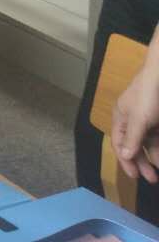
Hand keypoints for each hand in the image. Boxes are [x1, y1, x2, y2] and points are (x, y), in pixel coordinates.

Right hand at [113, 66, 158, 183]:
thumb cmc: (148, 96)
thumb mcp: (139, 119)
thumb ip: (132, 138)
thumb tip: (123, 156)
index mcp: (122, 118)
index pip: (119, 143)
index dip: (125, 160)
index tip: (134, 177)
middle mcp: (133, 119)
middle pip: (135, 145)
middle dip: (142, 162)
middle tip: (152, 179)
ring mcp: (148, 119)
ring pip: (150, 143)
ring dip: (154, 157)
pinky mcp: (158, 118)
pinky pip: (158, 136)